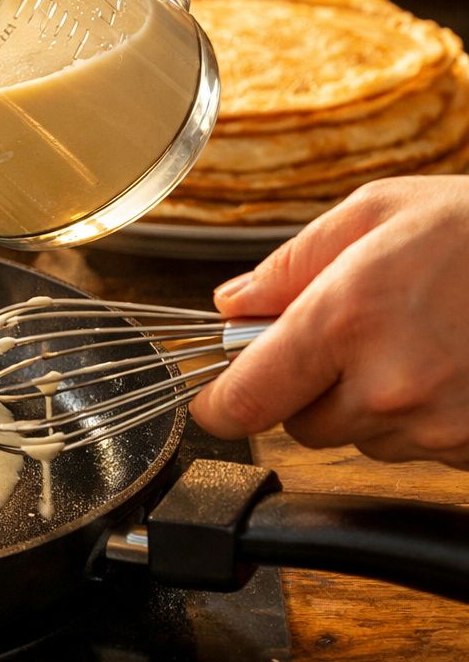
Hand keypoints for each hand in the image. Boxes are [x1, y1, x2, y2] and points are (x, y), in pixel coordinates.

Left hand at [190, 177, 468, 467]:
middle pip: (301, 423)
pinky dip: (424, 417)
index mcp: (346, 319)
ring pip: (361, 439)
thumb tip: (232, 305)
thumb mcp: (376, 212)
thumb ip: (289, 265)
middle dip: (309, 386)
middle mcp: (388, 383)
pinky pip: (419, 448)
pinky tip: (452, 366)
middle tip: (353, 335)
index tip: (215, 399)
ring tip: (419, 340)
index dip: (221, 403)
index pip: (246, 399)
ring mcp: (438, 425)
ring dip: (371, 402)